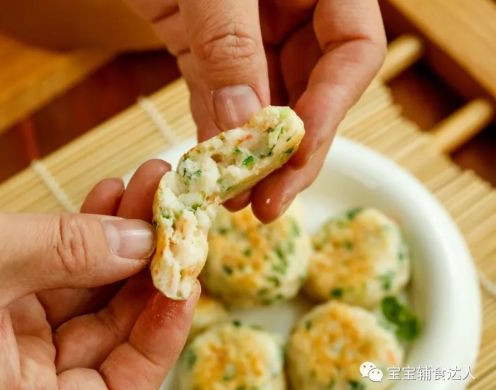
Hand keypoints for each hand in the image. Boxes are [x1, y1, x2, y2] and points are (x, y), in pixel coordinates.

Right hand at [0, 159, 197, 389]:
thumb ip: (68, 252)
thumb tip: (144, 243)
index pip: (117, 386)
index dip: (159, 333)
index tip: (187, 276)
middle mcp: (18, 374)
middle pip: (112, 329)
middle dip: (146, 264)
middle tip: (174, 209)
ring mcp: (12, 332)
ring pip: (92, 289)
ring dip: (122, 236)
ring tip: (150, 186)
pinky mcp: (3, 294)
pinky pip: (63, 266)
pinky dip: (88, 231)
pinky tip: (112, 195)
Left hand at [125, 0, 385, 220]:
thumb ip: (229, 42)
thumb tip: (241, 127)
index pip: (354, 52)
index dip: (331, 109)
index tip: (296, 155)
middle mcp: (292, 9)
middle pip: (311, 89)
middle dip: (289, 149)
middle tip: (267, 201)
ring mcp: (248, 30)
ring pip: (263, 101)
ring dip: (250, 154)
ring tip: (234, 199)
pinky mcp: (204, 43)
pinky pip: (218, 94)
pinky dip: (213, 132)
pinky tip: (209, 168)